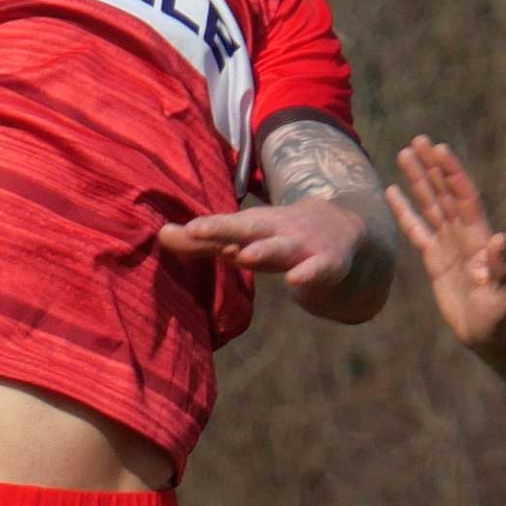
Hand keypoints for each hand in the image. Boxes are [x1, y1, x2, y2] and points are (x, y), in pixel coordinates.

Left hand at [161, 197, 374, 320]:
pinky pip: (318, 269)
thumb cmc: (280, 235)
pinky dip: (308, 273)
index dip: (202, 230)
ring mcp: (303, 246)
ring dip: (263, 250)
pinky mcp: (328, 263)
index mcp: (254, 225)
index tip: (174, 232)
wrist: (344, 228)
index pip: (223, 227)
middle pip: (247, 229)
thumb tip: (161, 234)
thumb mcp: (245, 236)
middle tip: (197, 231)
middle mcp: (275, 231)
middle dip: (223, 230)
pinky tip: (296, 280)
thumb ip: (204, 241)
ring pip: (281, 248)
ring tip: (243, 255)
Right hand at [384, 136, 505, 351]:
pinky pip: (417, 230)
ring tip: (405, 154)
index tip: (440, 149)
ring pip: (431, 205)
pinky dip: (405, 211)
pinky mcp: (436, 260)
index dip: (453, 174)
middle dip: (433, 167)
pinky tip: (393, 191)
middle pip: (445, 193)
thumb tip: (500, 238)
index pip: (464, 198)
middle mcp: (465, 235)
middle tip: (418, 140)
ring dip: (419, 180)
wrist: (491, 337)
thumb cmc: (501, 317)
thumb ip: (499, 267)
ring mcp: (449, 245)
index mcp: (479, 239)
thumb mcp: (501, 295)